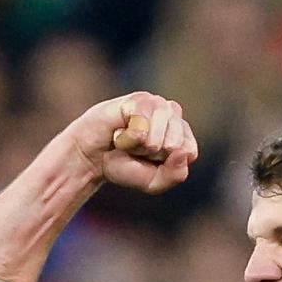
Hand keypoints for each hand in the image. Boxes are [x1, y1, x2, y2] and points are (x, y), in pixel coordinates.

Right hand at [63, 92, 199, 194]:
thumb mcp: (155, 182)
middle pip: (175, 144)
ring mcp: (156, 104)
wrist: (92, 158)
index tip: (151, 160)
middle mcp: (173, 115)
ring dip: (140, 146)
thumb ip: (175, 175)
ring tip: (130, 140)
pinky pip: (141, 125)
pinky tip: (120, 131)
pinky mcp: (138, 99)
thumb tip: (182, 151)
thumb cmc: (126, 166)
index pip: (189, 152)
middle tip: (138, 149)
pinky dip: (128, 137)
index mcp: (183, 134)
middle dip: (153, 154)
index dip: (167, 163)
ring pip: (159, 135)